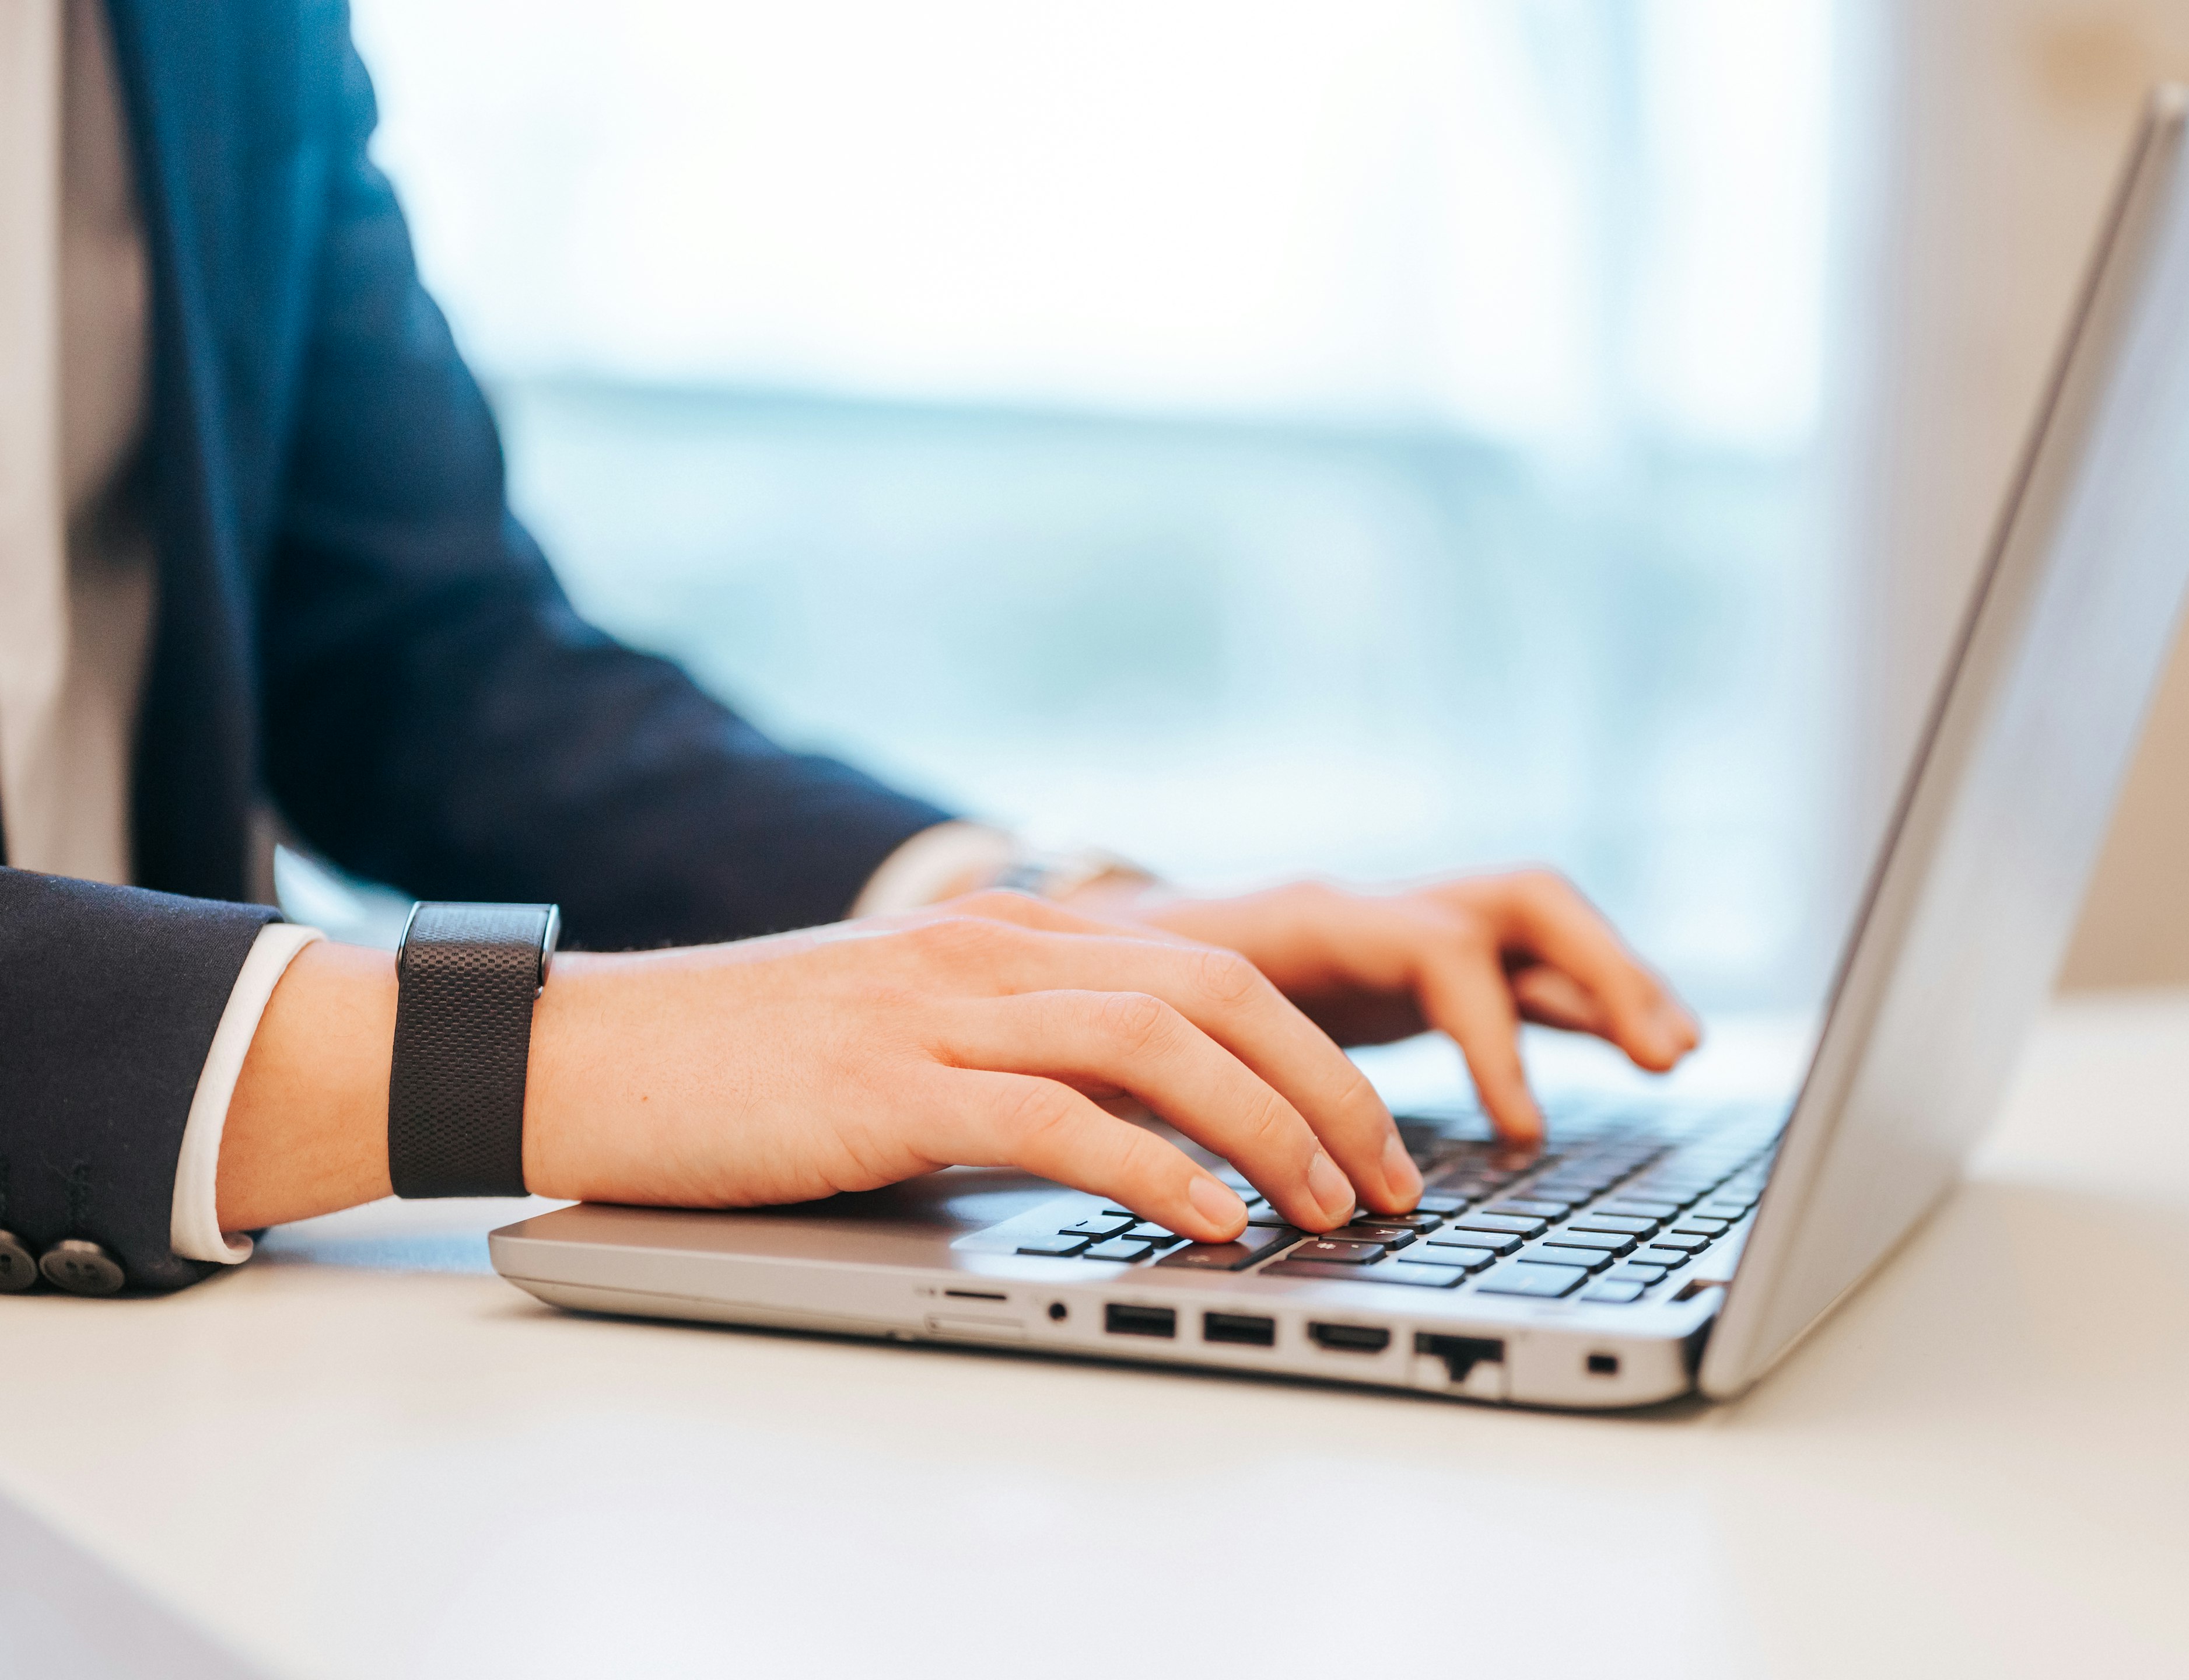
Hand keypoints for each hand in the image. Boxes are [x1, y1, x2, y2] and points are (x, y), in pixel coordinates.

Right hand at [220, 891, 1421, 1241]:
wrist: (595, 1052)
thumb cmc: (752, 1063)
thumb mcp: (911, 1034)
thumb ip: (1017, 1053)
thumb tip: (1132, 1132)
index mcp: (1010, 934)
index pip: (1209, 967)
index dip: (1312, 1044)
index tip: (1372, 1125)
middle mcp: (996, 950)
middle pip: (1217, 991)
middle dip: (1326, 1082)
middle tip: (1390, 1174)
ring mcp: (945, 1009)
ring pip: (1159, 1042)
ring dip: (1267, 1125)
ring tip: (1330, 1202)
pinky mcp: (894, 1083)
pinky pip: (1059, 1118)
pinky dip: (1152, 1169)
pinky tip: (1208, 1221)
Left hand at [1069, 870, 1698, 1144]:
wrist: (1100, 943)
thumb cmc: (1116, 990)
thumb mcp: (1146, 1030)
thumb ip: (1197, 1078)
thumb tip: (1227, 1169)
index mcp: (1312, 918)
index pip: (1435, 949)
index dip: (1487, 1038)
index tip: (1521, 1129)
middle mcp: (1373, 912)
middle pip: (1519, 900)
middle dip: (1601, 971)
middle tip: (1661, 1053)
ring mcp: (1403, 932)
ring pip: (1537, 927)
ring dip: (1613, 980)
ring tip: (1674, 1052)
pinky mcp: (1419, 967)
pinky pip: (1523, 967)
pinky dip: (1583, 1002)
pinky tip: (1638, 1051)